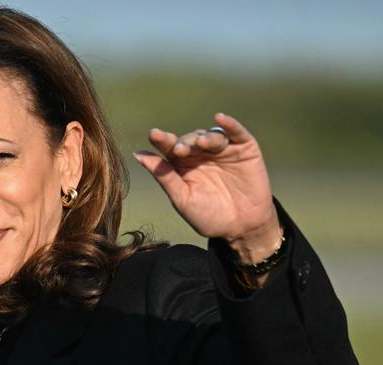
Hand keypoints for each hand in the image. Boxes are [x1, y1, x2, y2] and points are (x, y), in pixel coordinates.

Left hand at [134, 113, 281, 264]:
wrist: (241, 228)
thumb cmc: (208, 216)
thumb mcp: (183, 199)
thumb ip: (163, 176)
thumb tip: (137, 154)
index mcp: (182, 164)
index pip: (169, 147)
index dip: (161, 140)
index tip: (154, 135)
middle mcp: (201, 153)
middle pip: (189, 139)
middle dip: (184, 142)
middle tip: (180, 150)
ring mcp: (222, 149)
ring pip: (211, 135)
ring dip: (204, 137)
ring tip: (200, 144)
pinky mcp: (244, 148)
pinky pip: (236, 132)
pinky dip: (229, 124)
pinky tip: (219, 118)